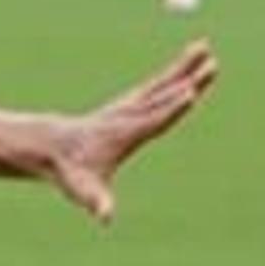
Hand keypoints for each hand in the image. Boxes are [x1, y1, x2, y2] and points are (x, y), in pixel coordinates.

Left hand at [42, 39, 220, 222]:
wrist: (53, 147)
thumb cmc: (71, 172)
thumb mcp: (82, 189)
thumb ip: (95, 201)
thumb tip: (104, 218)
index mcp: (124, 134)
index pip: (154, 119)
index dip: (173, 107)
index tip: (191, 92)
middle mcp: (129, 114)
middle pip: (164, 95)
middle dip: (189, 81)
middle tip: (211, 65)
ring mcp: (129, 106)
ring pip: (162, 83)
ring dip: (184, 67)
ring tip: (205, 47)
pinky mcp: (130, 103)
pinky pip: (157, 84)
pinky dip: (175, 72)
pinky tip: (188, 62)